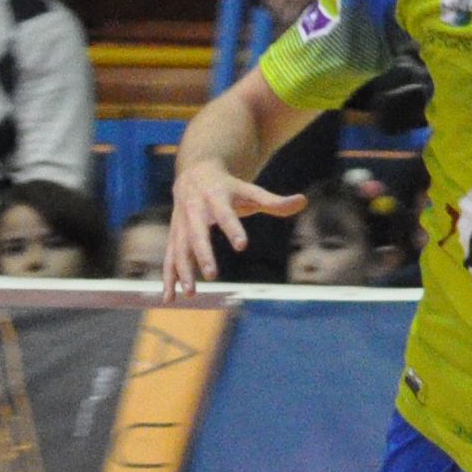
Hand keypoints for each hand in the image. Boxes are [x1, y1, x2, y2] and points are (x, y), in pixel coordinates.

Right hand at [166, 160, 306, 290]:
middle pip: (196, 233)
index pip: (225, 214)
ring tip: (191, 293)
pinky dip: (168, 277)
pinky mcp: (173, 235)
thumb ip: (274, 201)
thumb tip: (302, 201)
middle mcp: (194, 210)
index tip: (242, 245)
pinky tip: (169, 298)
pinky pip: (169, 257)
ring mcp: (180, 223)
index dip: (233, 228)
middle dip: (202, 254)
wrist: (194, 172)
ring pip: (178, 248)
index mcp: (215, 197)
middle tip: (212, 275)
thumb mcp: (250, 190)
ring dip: (182, 271)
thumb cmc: (228, 186)